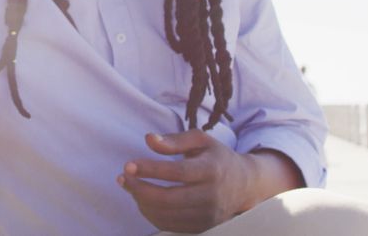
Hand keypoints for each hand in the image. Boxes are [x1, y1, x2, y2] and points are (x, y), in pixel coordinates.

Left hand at [117, 131, 255, 233]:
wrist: (244, 185)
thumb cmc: (217, 158)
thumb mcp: (201, 141)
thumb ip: (175, 139)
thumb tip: (149, 139)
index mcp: (212, 170)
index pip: (177, 172)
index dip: (150, 170)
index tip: (129, 165)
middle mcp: (211, 195)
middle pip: (168, 198)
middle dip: (139, 189)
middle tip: (123, 178)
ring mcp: (207, 215)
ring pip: (166, 214)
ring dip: (141, 202)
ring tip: (130, 186)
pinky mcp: (202, 227)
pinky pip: (170, 225)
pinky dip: (151, 213)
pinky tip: (143, 200)